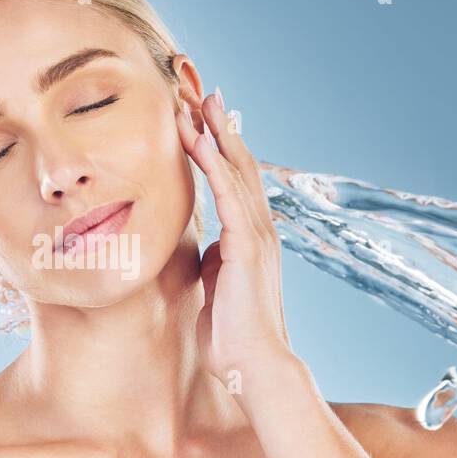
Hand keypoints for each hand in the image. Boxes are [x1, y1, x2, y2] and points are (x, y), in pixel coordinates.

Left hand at [176, 88, 293, 386]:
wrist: (254, 364)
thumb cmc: (233, 334)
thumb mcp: (218, 286)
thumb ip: (216, 262)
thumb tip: (207, 249)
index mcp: (251, 238)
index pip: (236, 181)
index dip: (221, 148)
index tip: (203, 119)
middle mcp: (259, 229)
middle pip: (240, 164)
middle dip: (220, 127)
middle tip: (203, 92)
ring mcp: (256, 235)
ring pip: (235, 171)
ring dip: (214, 135)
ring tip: (197, 102)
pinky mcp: (245, 246)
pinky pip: (228, 194)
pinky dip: (213, 164)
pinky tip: (199, 140)